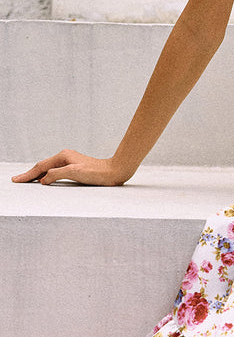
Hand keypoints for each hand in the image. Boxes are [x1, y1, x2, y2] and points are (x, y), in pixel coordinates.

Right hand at [11, 150, 132, 186]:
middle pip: (43, 166)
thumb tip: (43, 179)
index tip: (17, 180)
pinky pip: (55, 171)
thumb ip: (56, 174)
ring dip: (37, 175)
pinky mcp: (75, 167)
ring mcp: (70, 162)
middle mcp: (65, 157)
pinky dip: (47, 175)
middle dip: (30, 174)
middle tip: (17, 180)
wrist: (113, 172)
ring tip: (27, 180)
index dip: (28, 175)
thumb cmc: (96, 172)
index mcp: (63, 156)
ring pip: (49, 169)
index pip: (41, 167)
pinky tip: (45, 180)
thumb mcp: (74, 173)